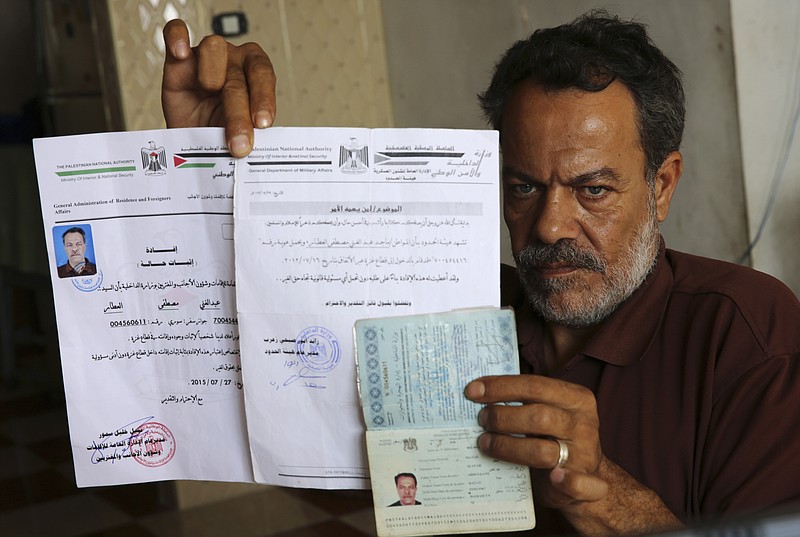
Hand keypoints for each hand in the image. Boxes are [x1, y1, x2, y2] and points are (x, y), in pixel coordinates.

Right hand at [161, 19, 276, 156]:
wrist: (194, 140)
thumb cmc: (221, 131)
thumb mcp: (239, 134)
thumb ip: (247, 131)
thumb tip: (253, 147)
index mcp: (255, 73)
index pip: (263, 75)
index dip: (264, 98)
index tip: (262, 124)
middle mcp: (233, 60)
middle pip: (237, 78)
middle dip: (238, 116)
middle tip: (238, 145)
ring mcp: (205, 57)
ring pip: (213, 48)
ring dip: (212, 76)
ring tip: (208, 96)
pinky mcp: (177, 60)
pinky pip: (175, 32)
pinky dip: (177, 37)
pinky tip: (181, 53)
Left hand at [465, 375, 606, 507]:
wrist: (587, 479)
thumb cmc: (555, 438)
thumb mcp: (549, 412)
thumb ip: (525, 402)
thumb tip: (480, 390)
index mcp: (576, 398)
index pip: (534, 386)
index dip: (500, 387)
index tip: (472, 391)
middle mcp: (583, 423)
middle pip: (538, 416)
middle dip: (502, 417)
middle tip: (481, 420)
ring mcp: (584, 454)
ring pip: (542, 450)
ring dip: (507, 447)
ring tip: (485, 443)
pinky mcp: (586, 484)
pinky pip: (578, 484)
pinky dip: (567, 482)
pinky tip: (554, 478)